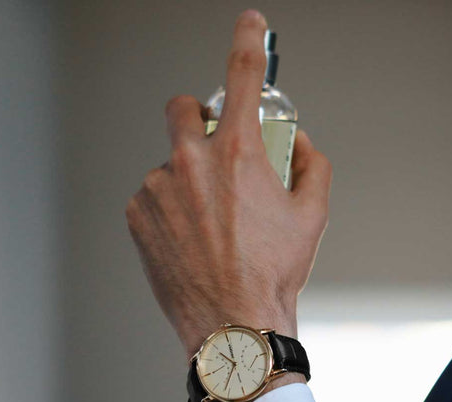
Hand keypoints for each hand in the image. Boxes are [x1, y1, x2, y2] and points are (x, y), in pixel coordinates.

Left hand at [126, 10, 331, 358]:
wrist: (234, 322)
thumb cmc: (272, 274)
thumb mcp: (313, 216)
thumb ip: (311, 165)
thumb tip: (298, 145)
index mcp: (239, 154)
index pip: (244, 77)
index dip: (249, 41)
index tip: (250, 24)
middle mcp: (192, 162)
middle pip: (184, 106)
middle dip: (201, 117)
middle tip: (219, 147)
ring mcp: (159, 188)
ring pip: (171, 161)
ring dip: (190, 176)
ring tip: (213, 222)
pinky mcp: (138, 215)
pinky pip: (153, 194)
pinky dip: (172, 207)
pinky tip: (193, 238)